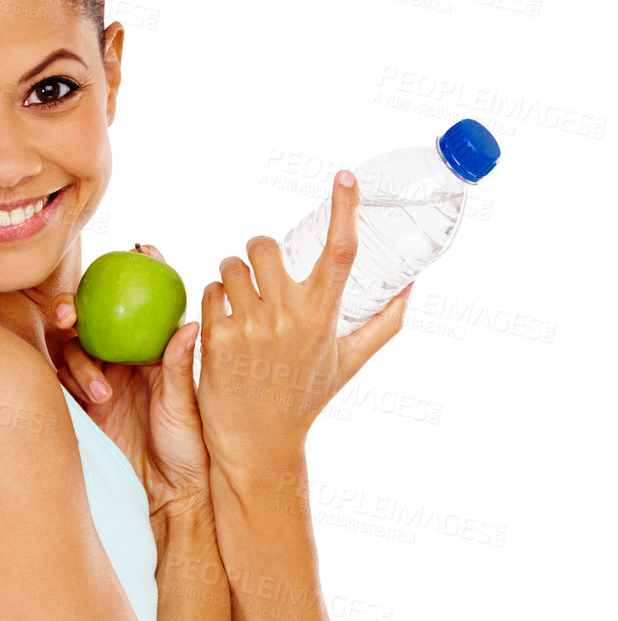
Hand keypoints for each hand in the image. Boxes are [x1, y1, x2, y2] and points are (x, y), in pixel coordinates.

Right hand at [51, 244, 209, 523]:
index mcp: (154, 352)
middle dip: (77, 306)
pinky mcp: (83, 407)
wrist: (168, 494)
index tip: (141, 248)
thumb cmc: (188, 450)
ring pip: (74, 349)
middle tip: (73, 311)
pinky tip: (88, 396)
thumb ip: (180, 369)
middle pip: (93, 319)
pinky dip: (70, 383)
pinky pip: (65, 383)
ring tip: (101, 391)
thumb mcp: (185, 407)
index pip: (143, 304)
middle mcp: (124, 360)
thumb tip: (192, 325)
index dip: (140, 271)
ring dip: (78, 358)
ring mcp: (101, 381)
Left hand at [197, 171, 412, 472]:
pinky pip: (209, 292)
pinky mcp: (218, 339)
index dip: (345, 208)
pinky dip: (213, 299)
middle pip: (265, 245)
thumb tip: (410, 286)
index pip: (342, 250)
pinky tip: (222, 320)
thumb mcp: (349, 361)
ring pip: (231, 266)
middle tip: (259, 271)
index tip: (345, 176)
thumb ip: (384, 322)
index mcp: (324, 315)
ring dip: (232, 274)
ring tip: (239, 298)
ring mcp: (251, 327)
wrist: (259, 443)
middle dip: (258, 252)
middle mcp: (289, 316)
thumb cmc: (304, 399)